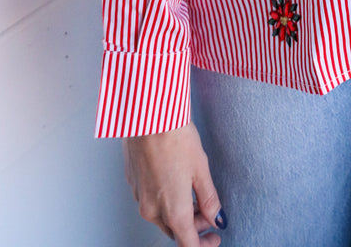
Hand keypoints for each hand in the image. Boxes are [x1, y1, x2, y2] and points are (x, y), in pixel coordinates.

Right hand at [123, 122, 226, 244]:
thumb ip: (209, 198)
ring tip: (193, 191)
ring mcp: (139, 197)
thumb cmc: (175, 137)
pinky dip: (165, 199)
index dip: (204, 245)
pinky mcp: (132, 183)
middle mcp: (152, 210)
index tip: (214, 238)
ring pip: (162, 217)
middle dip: (193, 226)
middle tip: (208, 210)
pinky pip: (150, 201)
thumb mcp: (201, 168)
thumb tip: (217, 218)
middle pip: (175, 231)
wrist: (147, 116)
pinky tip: (175, 179)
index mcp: (173, 210)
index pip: (188, 244)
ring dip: (179, 212)